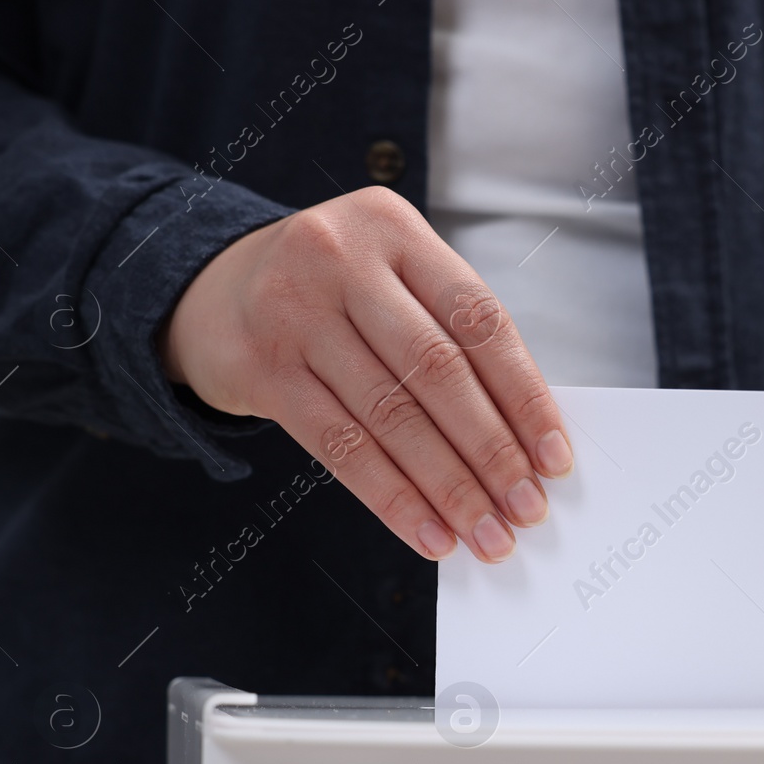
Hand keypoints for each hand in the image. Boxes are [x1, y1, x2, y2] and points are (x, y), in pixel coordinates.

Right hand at [160, 186, 572, 562]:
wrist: (209, 288)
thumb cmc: (332, 292)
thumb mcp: (390, 277)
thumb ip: (449, 335)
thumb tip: (525, 439)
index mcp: (394, 228)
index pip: (479, 320)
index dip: (524, 395)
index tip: (555, 458)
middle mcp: (341, 259)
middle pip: (437, 371)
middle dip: (492, 452)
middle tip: (527, 509)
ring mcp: (293, 312)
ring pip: (391, 417)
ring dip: (450, 488)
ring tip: (488, 535)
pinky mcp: (260, 369)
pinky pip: (341, 448)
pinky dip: (394, 499)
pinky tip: (429, 533)